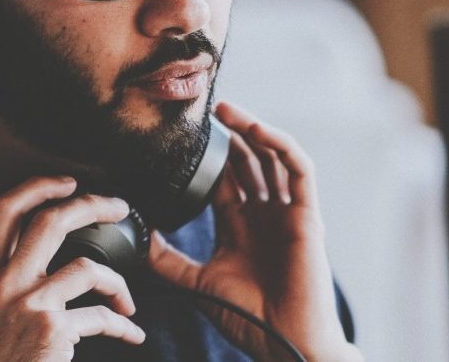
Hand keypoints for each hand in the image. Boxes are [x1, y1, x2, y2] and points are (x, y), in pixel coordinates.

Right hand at [0, 176, 144, 361]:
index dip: (38, 187)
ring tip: (127, 299)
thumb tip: (51, 258)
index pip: (4, 211)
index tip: (68, 182)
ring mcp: (27, 305)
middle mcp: (2, 284)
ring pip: (88, 267)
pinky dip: (122, 324)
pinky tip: (131, 331)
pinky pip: (101, 316)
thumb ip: (12, 281)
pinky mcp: (52, 329)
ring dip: (118, 283)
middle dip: (92, 204)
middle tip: (118, 206)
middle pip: (51, 221)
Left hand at [149, 102, 362, 361]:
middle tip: (208, 111)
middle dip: (230, 134)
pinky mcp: (308, 213)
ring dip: (252, 131)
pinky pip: (299, 170)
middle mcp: (264, 212)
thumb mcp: (198, 282)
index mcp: (241, 224)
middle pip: (248, 161)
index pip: (226, 178)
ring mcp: (287, 210)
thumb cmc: (249, 316)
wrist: (285, 343)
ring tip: (227, 110)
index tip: (191, 133)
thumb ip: (168, 260)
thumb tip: (141, 235)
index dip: (211, 154)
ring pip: (272, 157)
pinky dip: (281, 146)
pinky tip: (258, 130)